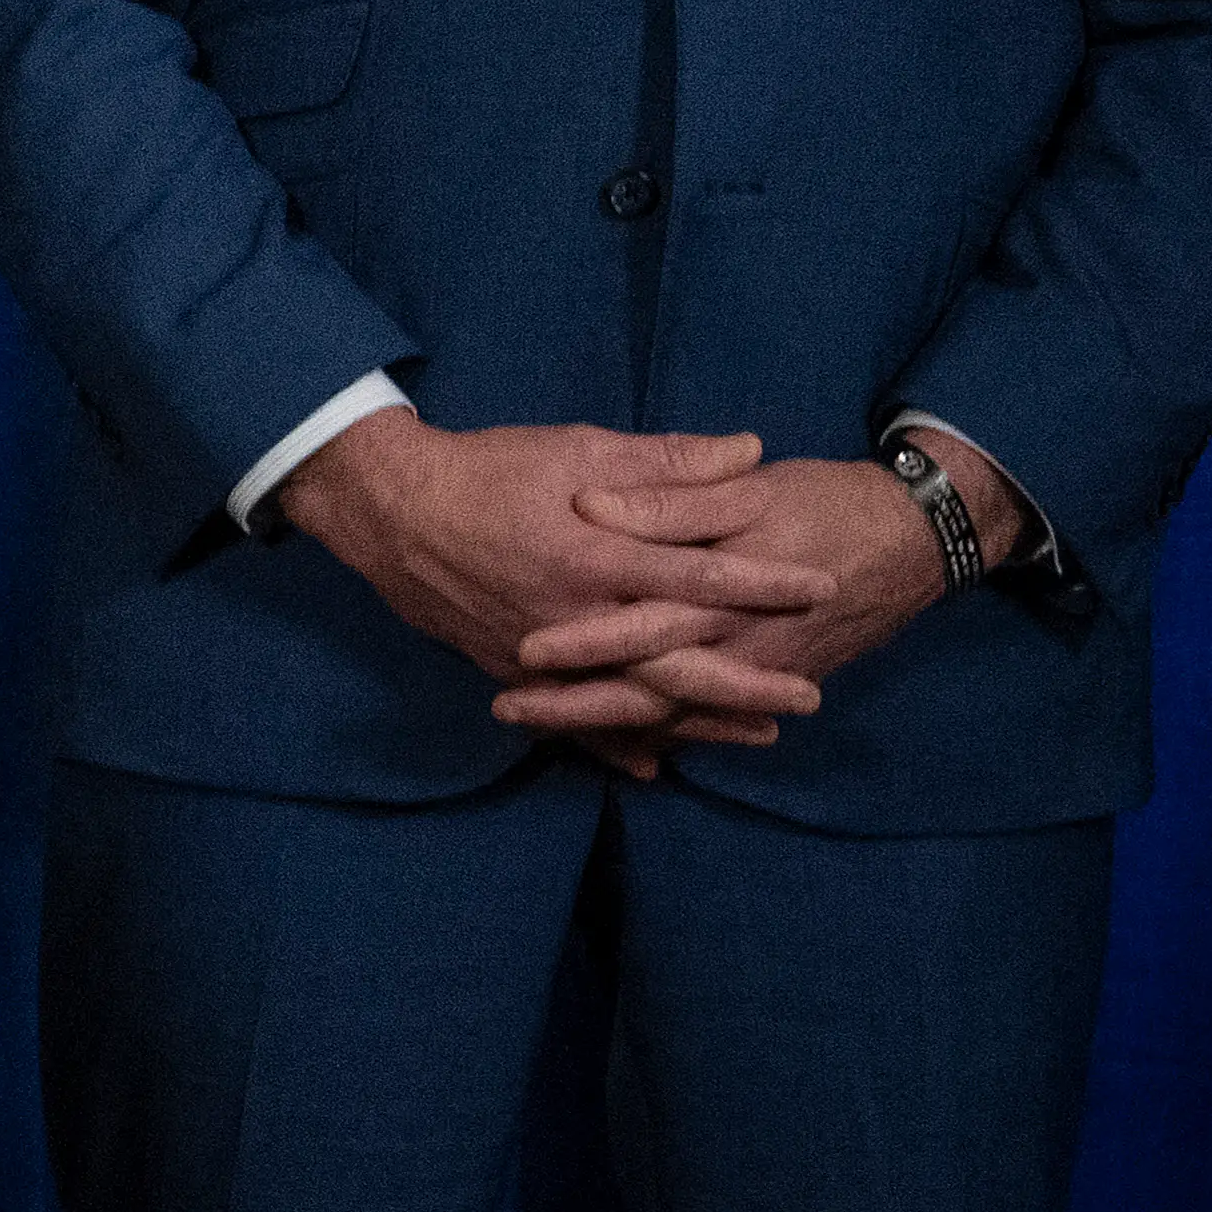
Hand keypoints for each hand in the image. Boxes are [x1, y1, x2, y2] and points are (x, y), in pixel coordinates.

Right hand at [285, 413, 882, 780]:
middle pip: (676, 661)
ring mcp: (542, 651)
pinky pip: (573, 717)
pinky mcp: (512, 669)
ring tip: (760, 734)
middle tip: (808, 696)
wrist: (391, 510)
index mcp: (595, 554)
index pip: (699, 575)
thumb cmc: (488, 470)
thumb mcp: (578, 449)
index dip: (764, 582)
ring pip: (633, 699)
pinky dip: (614, 741)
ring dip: (699, 720)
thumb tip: (747, 454)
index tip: (820, 586)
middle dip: (746, 682)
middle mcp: (575, 614)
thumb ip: (666, 461)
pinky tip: (654, 763)